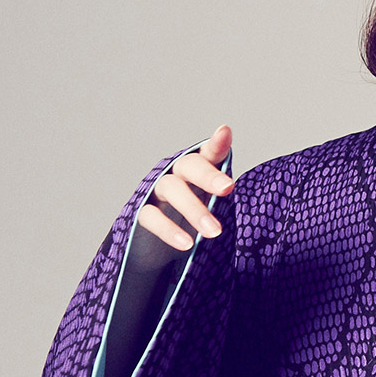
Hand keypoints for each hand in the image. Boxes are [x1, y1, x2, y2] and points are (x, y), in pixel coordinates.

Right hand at [138, 124, 234, 250]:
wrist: (158, 244)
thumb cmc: (192, 216)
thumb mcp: (212, 204)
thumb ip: (222, 192)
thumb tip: (234, 189)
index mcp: (198, 169)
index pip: (209, 153)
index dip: (217, 144)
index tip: (225, 132)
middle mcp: (176, 173)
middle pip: (189, 166)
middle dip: (208, 175)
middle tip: (228, 188)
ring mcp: (156, 190)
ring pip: (171, 189)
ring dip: (194, 209)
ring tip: (214, 232)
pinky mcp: (141, 211)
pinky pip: (152, 216)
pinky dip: (169, 229)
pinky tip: (187, 243)